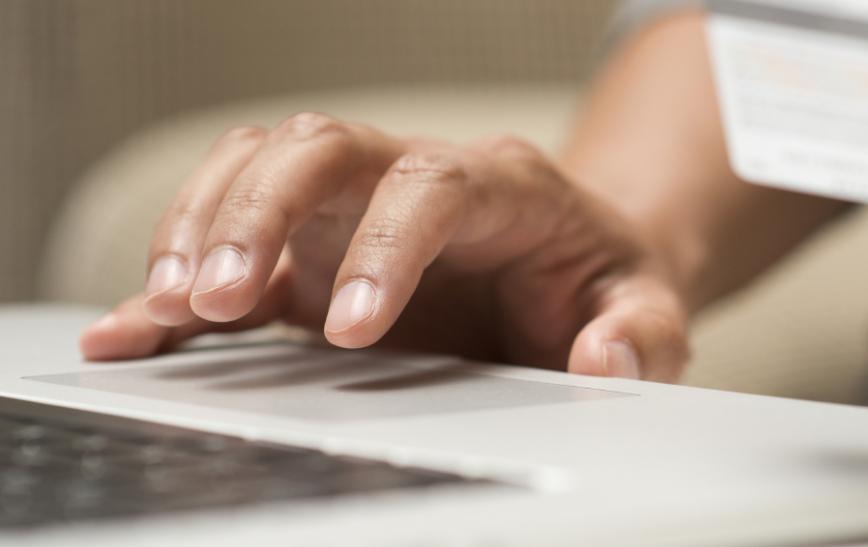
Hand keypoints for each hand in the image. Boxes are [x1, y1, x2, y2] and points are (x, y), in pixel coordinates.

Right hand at [80, 113, 690, 381]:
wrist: (582, 266)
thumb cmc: (607, 282)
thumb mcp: (649, 308)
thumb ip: (642, 336)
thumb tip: (604, 360)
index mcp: (506, 185)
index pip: (432, 184)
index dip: (383, 245)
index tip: (351, 329)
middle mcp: (418, 175)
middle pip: (323, 147)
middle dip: (260, 212)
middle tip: (218, 299)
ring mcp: (357, 206)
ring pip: (262, 166)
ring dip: (205, 227)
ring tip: (172, 309)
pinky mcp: (314, 249)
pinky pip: (233, 236)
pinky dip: (179, 275)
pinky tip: (137, 325)